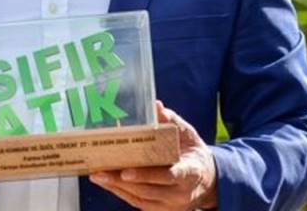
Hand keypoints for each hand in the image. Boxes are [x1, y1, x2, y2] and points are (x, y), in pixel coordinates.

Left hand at [89, 101, 217, 209]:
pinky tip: (107, 183)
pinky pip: (139, 203)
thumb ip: (172, 121)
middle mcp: (180, 193)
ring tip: (98, 175)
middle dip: (123, 182)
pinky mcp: (161, 210)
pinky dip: (122, 193)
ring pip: (141, 198)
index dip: (147, 175)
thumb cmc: (192, 153)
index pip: (170, 176)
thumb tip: (156, 105)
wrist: (208, 180)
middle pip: (149, 189)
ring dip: (118, 188)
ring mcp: (171, 204)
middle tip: (102, 171)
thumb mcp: (188, 135)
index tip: (127, 172)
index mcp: (190, 172)